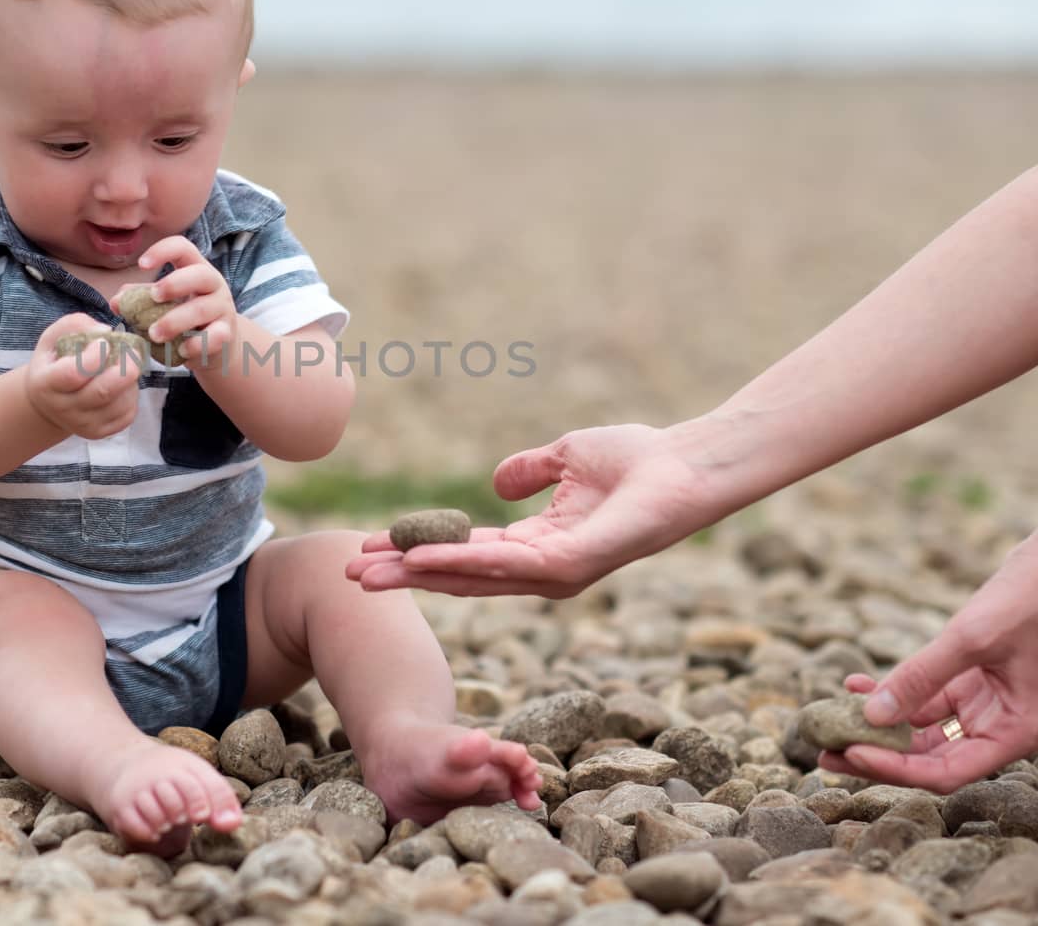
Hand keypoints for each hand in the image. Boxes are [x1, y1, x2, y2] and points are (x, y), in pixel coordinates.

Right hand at [24, 313, 140, 438]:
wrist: (47, 404)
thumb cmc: (53, 364)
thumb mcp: (52, 339)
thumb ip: (75, 326)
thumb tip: (105, 330)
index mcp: (46, 384)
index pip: (74, 374)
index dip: (94, 356)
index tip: (105, 341)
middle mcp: (63, 409)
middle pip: (102, 392)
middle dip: (125, 370)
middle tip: (133, 353)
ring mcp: (82, 425)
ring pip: (119, 404)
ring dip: (131, 382)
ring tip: (126, 367)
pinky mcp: (99, 432)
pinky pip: (126, 415)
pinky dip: (132, 396)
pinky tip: (124, 385)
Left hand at [112, 235, 237, 366]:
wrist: (217, 348)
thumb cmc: (185, 319)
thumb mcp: (163, 304)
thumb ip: (140, 299)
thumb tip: (115, 302)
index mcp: (195, 269)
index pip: (183, 248)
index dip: (162, 251)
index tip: (141, 264)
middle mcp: (213, 285)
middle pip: (200, 274)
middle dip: (174, 284)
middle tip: (153, 297)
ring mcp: (223, 308)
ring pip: (202, 308)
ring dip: (175, 321)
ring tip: (154, 334)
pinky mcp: (227, 333)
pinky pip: (215, 336)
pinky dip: (196, 344)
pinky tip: (181, 351)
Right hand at [345, 424, 727, 596]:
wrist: (686, 467)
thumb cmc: (639, 461)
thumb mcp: (568, 458)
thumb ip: (530, 472)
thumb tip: (496, 485)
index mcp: (538, 546)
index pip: (466, 554)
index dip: (420, 552)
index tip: (373, 547)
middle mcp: (542, 569)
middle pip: (460, 578)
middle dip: (405, 575)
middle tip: (352, 575)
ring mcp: (556, 573)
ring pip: (475, 578)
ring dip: (421, 574)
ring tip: (374, 572)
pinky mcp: (572, 565)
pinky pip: (509, 565)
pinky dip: (465, 563)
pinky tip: (427, 560)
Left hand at [817, 508, 1037, 790]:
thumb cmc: (1027, 602)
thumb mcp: (968, 639)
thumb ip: (920, 678)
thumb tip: (872, 716)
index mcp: (1012, 734)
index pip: (946, 772)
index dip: (896, 768)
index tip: (852, 752)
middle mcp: (997, 729)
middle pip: (928, 759)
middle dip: (875, 755)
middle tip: (824, 755)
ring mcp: (980, 708)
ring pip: (918, 731)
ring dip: (875, 727)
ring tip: (827, 723)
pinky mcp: (966, 684)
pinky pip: (920, 700)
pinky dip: (888, 693)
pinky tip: (854, 684)